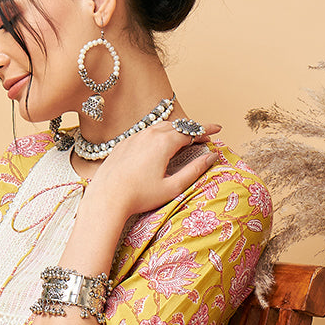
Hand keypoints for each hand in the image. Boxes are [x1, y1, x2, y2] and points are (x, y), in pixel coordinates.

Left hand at [81, 119, 220, 224]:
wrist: (106, 198)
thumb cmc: (139, 196)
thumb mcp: (172, 187)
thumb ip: (194, 170)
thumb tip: (211, 157)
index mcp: (164, 142)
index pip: (191, 130)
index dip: (207, 129)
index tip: (219, 129)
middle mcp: (149, 134)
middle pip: (177, 126)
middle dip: (192, 129)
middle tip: (204, 137)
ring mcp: (135, 136)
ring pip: (160, 127)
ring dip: (175, 130)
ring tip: (185, 139)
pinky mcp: (124, 143)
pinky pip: (145, 133)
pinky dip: (158, 134)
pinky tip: (160, 144)